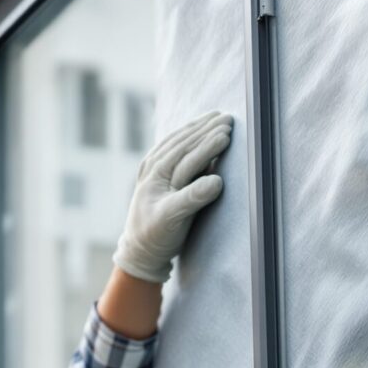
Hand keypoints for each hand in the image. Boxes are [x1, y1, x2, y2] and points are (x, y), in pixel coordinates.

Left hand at [111, 111, 233, 283]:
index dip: (208, 143)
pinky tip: (195, 129)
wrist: (139, 250)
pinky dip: (186, 136)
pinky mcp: (155, 172)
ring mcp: (152, 169)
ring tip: (216, 117)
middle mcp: (153, 168)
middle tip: (228, 117)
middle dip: (206, 129)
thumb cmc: (156, 236)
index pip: (187, 155)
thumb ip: (192, 199)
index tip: (227, 131)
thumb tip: (216, 181)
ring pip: (178, 142)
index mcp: (157, 176)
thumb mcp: (173, 220)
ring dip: (197, 128)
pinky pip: (173, 147)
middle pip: (184, 143)